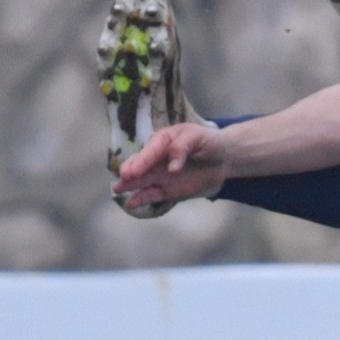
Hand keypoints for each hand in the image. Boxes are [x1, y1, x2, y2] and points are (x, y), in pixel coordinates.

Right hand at [112, 121, 227, 210]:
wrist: (223, 159)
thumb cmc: (208, 142)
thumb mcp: (198, 137)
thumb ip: (182, 147)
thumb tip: (172, 166)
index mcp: (163, 141)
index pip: (151, 151)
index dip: (143, 160)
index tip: (135, 171)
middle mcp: (156, 158)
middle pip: (140, 165)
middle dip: (131, 171)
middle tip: (124, 177)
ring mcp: (160, 175)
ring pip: (141, 181)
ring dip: (129, 185)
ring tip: (117, 189)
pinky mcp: (166, 190)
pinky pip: (152, 195)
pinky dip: (142, 199)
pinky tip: (131, 203)